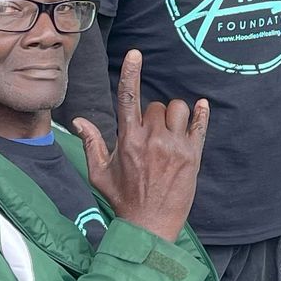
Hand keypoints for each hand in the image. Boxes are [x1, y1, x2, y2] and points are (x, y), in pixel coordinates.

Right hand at [71, 50, 208, 243]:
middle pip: (156, 106)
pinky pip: (200, 126)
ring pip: (178, 110)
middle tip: (150, 137)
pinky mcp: (192, 157)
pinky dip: (202, 114)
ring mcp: (175, 147)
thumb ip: (91, 143)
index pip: (129, 98)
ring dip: (173, 116)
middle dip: (153, 115)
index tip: (136, 54)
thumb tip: (78, 121)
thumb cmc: (122, 199)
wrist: (149, 226)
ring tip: (168, 133)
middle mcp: (152, 140)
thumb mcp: (99, 173)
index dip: (131, 73)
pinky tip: (202, 107)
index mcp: (128, 140)